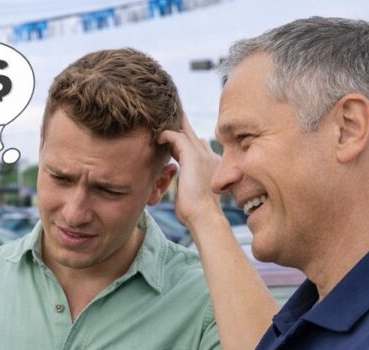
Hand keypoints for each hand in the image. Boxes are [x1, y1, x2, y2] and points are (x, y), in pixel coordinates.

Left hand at [157, 113, 225, 231]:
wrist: (204, 217)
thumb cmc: (195, 212)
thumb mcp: (192, 192)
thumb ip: (186, 180)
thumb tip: (174, 177)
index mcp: (212, 164)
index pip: (198, 144)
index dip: (185, 138)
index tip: (172, 134)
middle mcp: (209, 156)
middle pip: (192, 133)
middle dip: (181, 124)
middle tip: (168, 114)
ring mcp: (203, 155)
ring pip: (185, 132)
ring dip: (171, 127)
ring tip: (158, 122)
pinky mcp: (193, 157)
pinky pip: (177, 138)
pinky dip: (166, 135)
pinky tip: (157, 138)